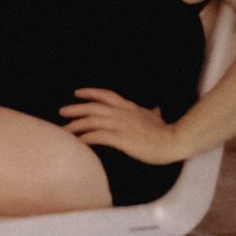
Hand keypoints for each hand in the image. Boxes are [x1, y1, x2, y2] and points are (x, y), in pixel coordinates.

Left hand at [57, 89, 180, 163]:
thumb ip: (153, 113)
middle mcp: (121, 113)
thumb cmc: (166, 132)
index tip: (77, 93)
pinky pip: (97, 136)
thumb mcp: (157, 118)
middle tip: (62, 111)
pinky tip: (77, 142)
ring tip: (64, 130)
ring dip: (76, 125)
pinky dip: (85, 138)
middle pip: (92, 107)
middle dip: (75, 108)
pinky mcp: (120, 139)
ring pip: (91, 121)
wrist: (173, 141)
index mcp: (128, 107)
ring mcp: (120, 125)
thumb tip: (156, 109)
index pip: (105, 95)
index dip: (90, 93)